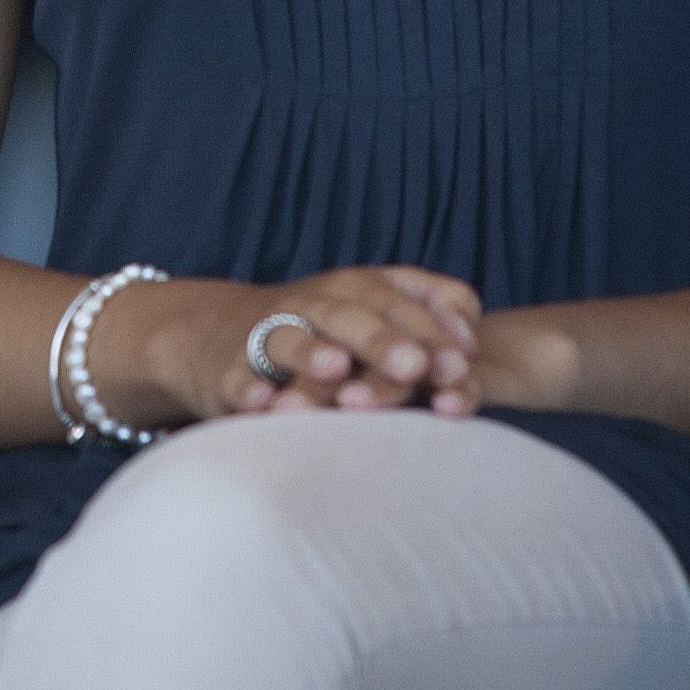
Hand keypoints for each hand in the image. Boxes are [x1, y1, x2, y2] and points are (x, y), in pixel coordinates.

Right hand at [109, 269, 483, 426]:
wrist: (216, 334)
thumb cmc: (318, 328)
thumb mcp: (372, 306)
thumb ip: (429, 308)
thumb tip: (472, 338)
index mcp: (357, 288)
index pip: (402, 300)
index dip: (433, 330)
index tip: (462, 363)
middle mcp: (315, 303)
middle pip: (352, 315)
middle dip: (384, 340)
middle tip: (416, 368)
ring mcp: (269, 332)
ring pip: (292, 337)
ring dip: (313, 353)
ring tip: (336, 370)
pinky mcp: (230, 366)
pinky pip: (239, 375)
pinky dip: (249, 386)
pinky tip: (263, 401)